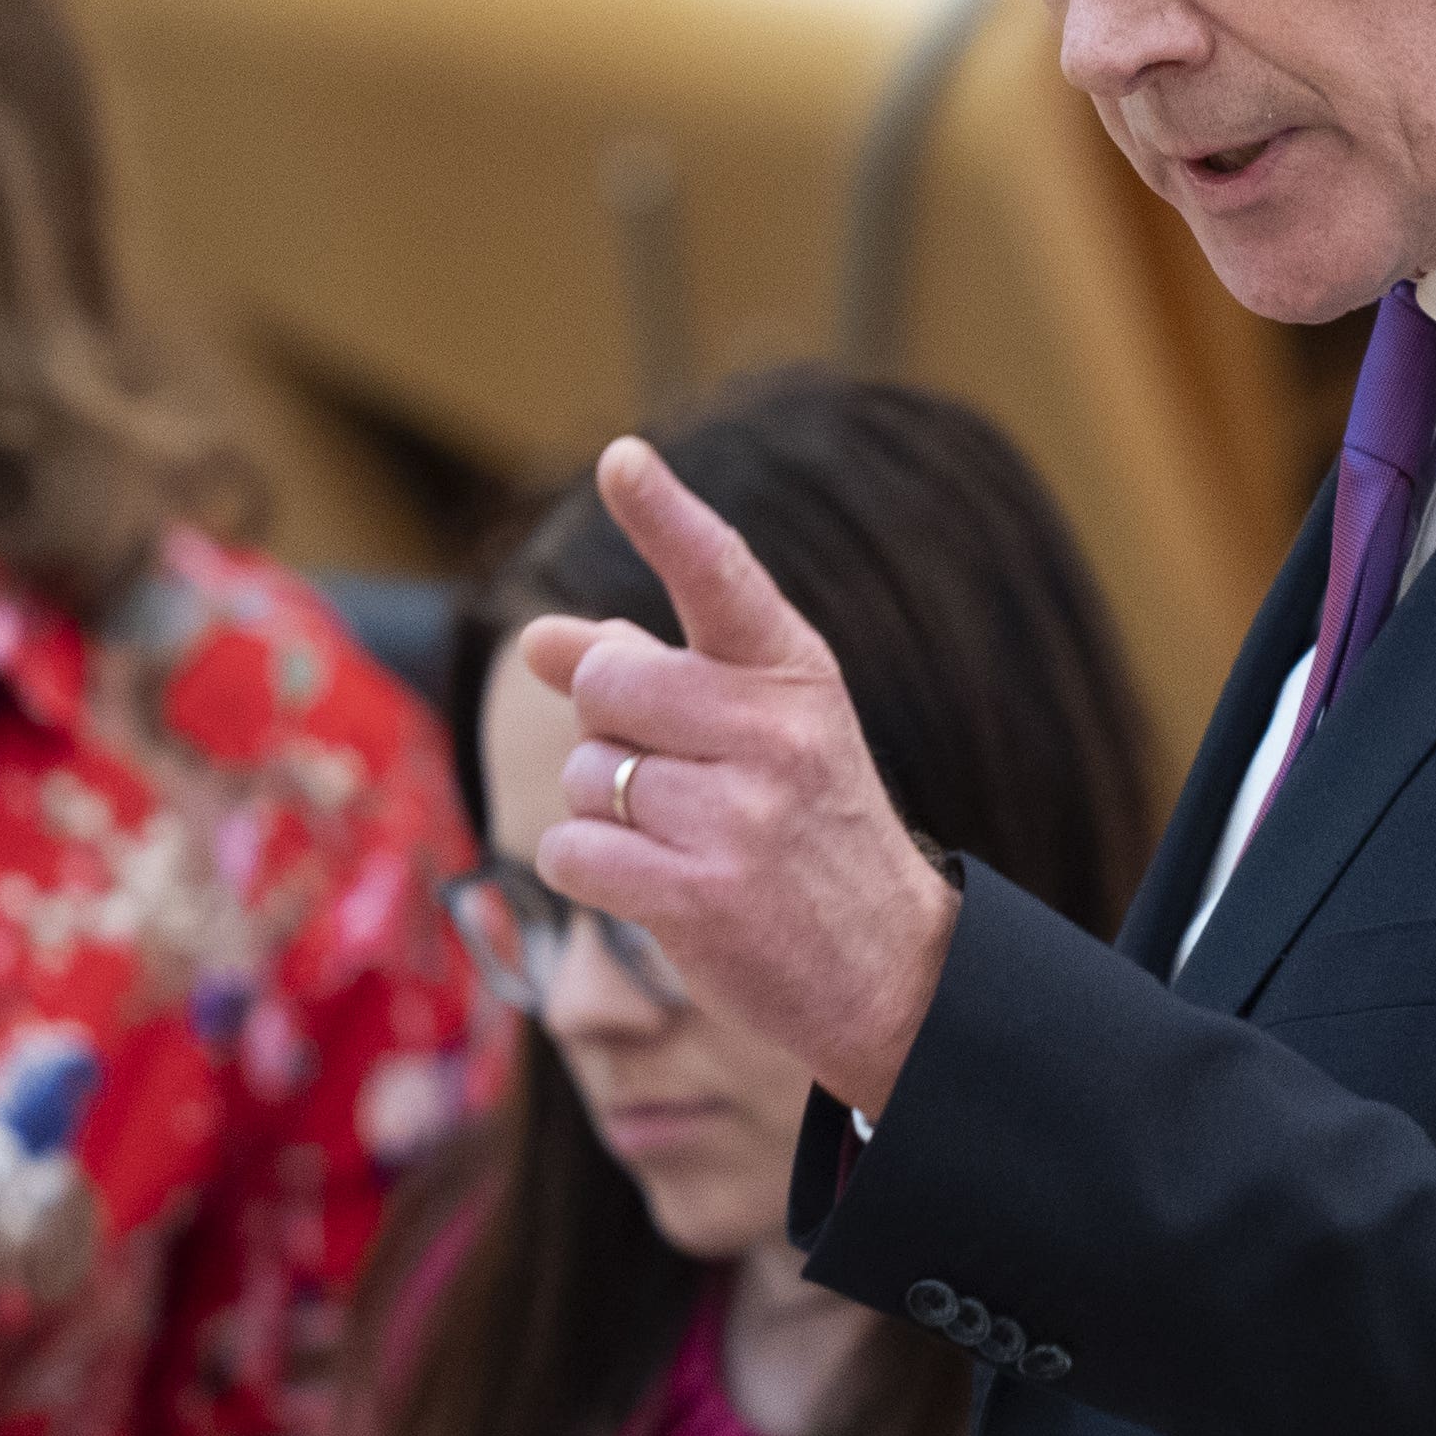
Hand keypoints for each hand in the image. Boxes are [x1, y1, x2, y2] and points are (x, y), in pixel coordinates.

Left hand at [516, 438, 957, 1112]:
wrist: (895, 974)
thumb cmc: (808, 836)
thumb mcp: (760, 736)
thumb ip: (652, 674)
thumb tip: (540, 638)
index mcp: (794, 675)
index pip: (722, 577)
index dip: (664, 516)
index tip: (621, 461)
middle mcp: (773, 733)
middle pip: (607, 687)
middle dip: (609, 730)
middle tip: (667, 777)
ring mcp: (739, 817)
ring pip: (587, 775)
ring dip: (606, 812)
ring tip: (682, 842)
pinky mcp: (699, 898)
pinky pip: (572, 851)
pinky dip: (589, 870)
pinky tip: (652, 887)